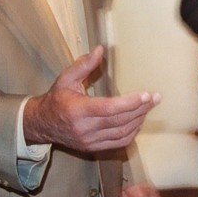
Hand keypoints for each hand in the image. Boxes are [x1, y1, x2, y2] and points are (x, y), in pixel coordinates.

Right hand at [23, 46, 159, 151]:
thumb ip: (84, 64)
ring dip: (138, 120)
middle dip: (140, 109)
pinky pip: (118, 142)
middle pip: (119, 121)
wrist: (41, 124)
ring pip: (121, 133)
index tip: (147, 95)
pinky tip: (138, 120)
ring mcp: (89, 141)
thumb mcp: (66, 78)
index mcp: (77, 110)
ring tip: (149, 107)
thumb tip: (101, 49)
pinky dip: (131, 132)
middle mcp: (84, 129)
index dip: (130, 102)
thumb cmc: (56, 98)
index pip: (108, 109)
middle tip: (155, 98)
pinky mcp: (93, 148)